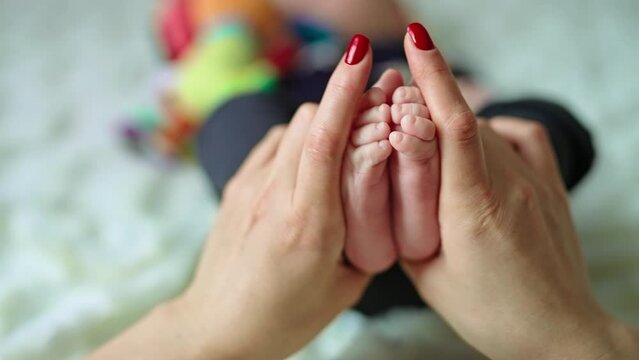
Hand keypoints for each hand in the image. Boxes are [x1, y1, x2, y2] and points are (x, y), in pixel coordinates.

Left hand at [91, 37, 374, 358]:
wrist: (218, 327)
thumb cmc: (284, 318)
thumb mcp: (343, 289)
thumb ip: (365, 237)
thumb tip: (380, 196)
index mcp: (309, 224)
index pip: (326, 139)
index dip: (345, 91)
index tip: (362, 57)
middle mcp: (275, 196)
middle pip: (309, 120)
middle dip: (344, 103)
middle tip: (372, 110)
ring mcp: (250, 188)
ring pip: (291, 128)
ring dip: (321, 123)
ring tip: (342, 142)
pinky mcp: (236, 188)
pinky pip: (272, 145)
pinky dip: (296, 140)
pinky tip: (307, 164)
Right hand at [400, 23, 638, 358]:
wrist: (557, 334)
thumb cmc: (490, 313)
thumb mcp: (429, 277)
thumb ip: (406, 225)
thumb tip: (389, 183)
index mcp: (471, 207)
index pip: (452, 123)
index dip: (435, 76)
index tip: (417, 41)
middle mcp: (507, 184)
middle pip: (463, 122)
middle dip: (428, 105)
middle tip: (397, 105)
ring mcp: (534, 182)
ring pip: (486, 129)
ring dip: (454, 124)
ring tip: (430, 141)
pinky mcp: (550, 187)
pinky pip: (522, 136)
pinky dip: (493, 130)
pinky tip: (478, 144)